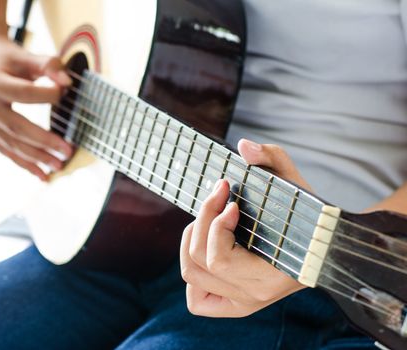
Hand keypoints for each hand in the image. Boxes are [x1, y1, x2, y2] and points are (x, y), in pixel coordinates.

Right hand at [0, 38, 73, 180]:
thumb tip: (67, 83)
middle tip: (68, 150)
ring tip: (60, 165)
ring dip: (38, 158)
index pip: (22, 93)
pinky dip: (27, 165)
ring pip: (13, 144)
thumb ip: (49, 65)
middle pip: (17, 126)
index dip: (45, 95)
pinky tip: (44, 175)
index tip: (65, 95)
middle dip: (44, 141)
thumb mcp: (28, 57)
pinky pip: (8, 153)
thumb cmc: (11, 61)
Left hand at [180, 139, 311, 316]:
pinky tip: (206, 250)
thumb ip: (273, 159)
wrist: (324, 248)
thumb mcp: (294, 183)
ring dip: (190, 241)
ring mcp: (244, 303)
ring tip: (208, 219)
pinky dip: (193, 276)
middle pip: (199, 263)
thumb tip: (244, 146)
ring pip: (191, 276)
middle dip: (202, 221)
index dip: (215, 225)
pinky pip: (198, 302)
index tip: (231, 200)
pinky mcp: (236, 305)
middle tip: (217, 198)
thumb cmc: (307, 217)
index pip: (219, 260)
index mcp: (272, 275)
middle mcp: (255, 296)